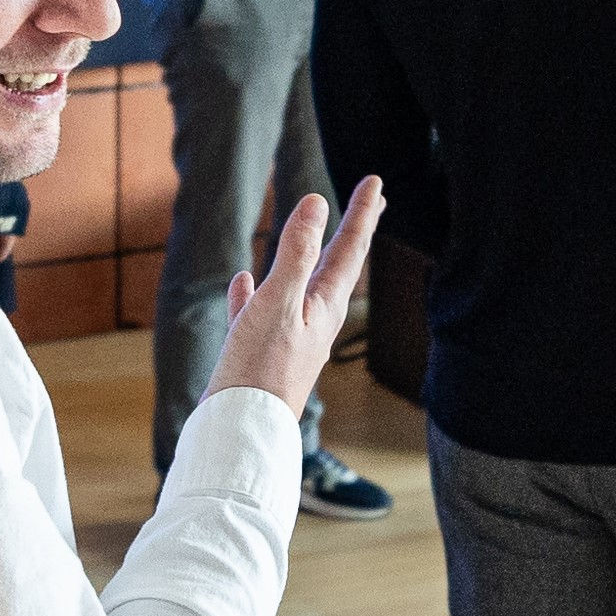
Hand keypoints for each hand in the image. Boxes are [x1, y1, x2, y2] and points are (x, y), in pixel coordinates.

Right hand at [207, 180, 385, 420]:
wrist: (239, 433)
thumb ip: (295, 254)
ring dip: (306, 254)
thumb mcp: (278, 303)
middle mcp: (313, 321)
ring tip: (311, 233)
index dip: (362, 213)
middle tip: (374, 201)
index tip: (377, 182)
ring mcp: (287, 337)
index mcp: (325, 307)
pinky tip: (241, 281)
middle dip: (353, 230)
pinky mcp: (258, 354)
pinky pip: (258, 312)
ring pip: (299, 285)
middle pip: (338, 264)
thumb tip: (317, 203)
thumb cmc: (259, 371)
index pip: (350, 249)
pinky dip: (252, 291)